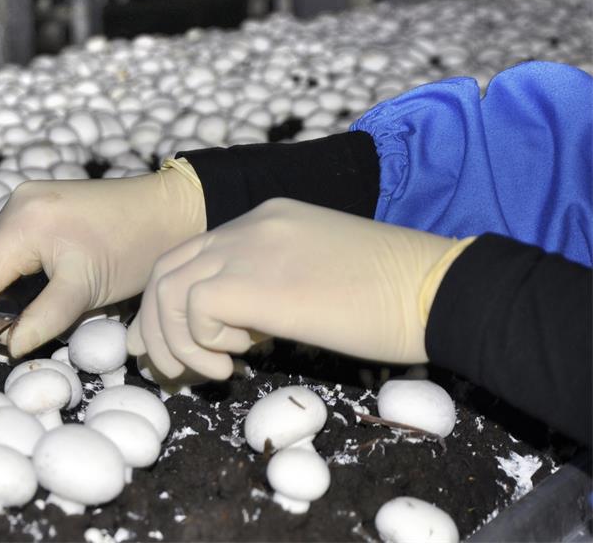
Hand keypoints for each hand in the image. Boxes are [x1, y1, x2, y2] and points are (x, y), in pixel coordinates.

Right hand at [0, 167, 205, 357]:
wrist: (170, 211)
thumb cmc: (133, 251)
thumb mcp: (85, 293)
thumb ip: (41, 320)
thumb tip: (10, 347)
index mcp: (22, 224)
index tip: (17, 336)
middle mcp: (15, 204)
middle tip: (32, 323)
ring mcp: (26, 198)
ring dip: (10, 284)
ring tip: (46, 300)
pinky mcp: (39, 199)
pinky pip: (12, 241)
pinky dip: (22, 265)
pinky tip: (52, 277)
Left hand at [128, 198, 467, 379]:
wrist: (435, 291)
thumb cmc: (390, 297)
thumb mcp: (314, 279)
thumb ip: (268, 288)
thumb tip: (231, 328)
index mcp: (265, 219)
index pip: (191, 254)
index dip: (169, 303)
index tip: (168, 344)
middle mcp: (249, 224)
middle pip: (167, 269)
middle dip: (156, 324)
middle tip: (168, 369)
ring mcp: (250, 246)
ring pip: (169, 288)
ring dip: (175, 339)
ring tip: (210, 373)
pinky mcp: (256, 280)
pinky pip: (195, 308)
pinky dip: (202, 342)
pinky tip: (237, 363)